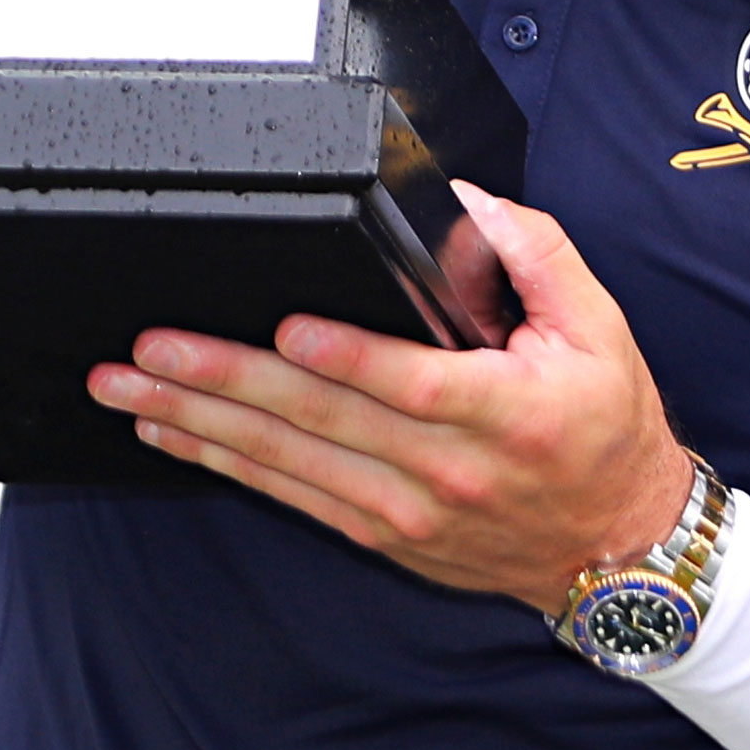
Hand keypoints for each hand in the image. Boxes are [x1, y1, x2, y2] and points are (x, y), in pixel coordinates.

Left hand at [87, 182, 693, 610]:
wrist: (618, 547)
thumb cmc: (604, 430)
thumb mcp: (600, 328)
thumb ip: (536, 253)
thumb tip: (467, 201)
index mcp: (506, 412)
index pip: (413, 385)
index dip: (346, 358)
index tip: (285, 329)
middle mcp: (449, 470)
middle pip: (323, 421)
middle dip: (226, 380)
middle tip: (154, 349)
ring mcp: (408, 512)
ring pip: (287, 463)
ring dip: (200, 422)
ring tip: (131, 388)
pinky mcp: (382, 535)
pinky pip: (290, 497)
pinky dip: (226, 464)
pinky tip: (172, 432)